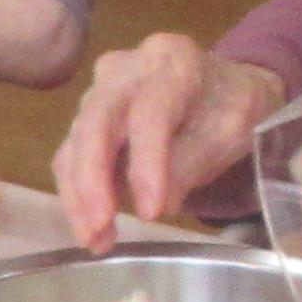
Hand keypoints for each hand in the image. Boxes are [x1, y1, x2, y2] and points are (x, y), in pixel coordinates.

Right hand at [53, 34, 283, 248]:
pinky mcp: (87, 117)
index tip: (152, 211)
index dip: (147, 162)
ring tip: (96, 240)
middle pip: (96, 120)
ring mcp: (100, 91)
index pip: (150, 111)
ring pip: (76, 141)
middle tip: (98, 227)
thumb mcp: (229, 132)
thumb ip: (193, 162)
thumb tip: (156, 205)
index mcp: (172, 61)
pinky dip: (77, 194)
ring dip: (80, 195)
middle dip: (93, 179)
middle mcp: (126, 68)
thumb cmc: (230, 107)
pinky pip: (71, 154)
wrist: (221, 91)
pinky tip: (92, 227)